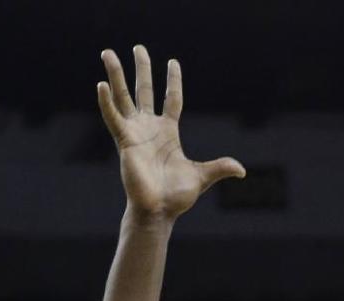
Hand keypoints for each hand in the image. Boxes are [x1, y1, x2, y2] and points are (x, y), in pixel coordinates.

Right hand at [97, 46, 244, 221]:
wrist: (158, 210)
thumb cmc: (176, 196)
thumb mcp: (202, 177)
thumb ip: (219, 168)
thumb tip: (242, 170)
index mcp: (168, 133)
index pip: (172, 100)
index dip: (173, 81)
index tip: (173, 62)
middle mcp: (150, 128)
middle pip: (145, 91)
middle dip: (142, 70)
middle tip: (138, 48)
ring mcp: (135, 133)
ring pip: (124, 97)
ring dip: (116, 76)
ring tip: (108, 53)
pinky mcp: (124, 142)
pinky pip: (113, 118)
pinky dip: (106, 102)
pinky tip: (101, 85)